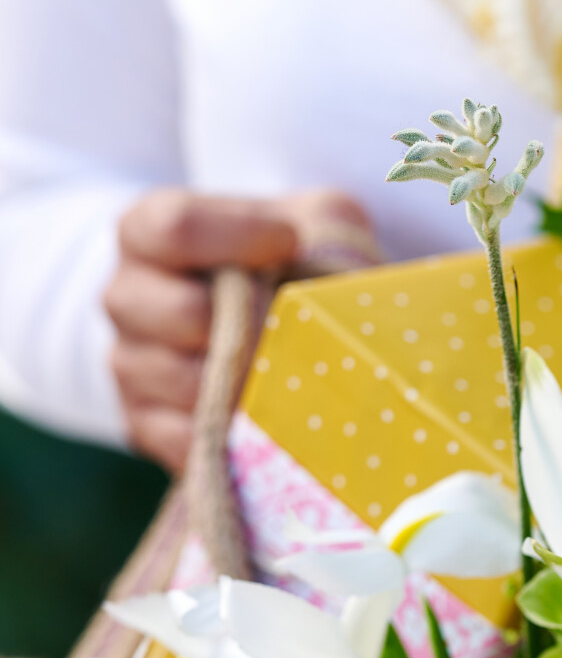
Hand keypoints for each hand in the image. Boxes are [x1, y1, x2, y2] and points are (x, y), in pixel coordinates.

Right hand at [108, 188, 379, 471]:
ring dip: (252, 382)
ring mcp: (129, 363)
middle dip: (255, 322)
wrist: (247, 315)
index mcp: (146, 233)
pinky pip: (188, 437)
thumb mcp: (302, 220)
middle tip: (297, 322)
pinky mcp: (143, 423)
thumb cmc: (277, 258)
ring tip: (291, 369)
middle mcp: (126, 297)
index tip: (291, 244)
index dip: (241, 238)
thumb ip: (319, 227)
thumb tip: (339, 283)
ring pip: (190, 382)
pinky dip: (235, 432)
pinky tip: (269, 416)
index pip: (177, 227)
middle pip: (186, 311)